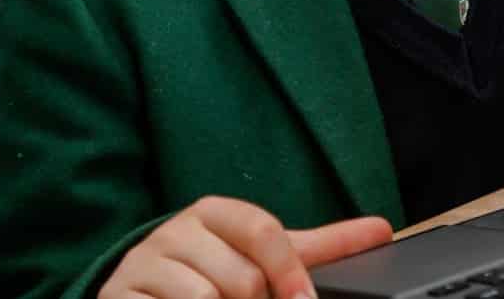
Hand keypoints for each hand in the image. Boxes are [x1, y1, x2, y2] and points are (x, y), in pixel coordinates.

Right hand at [99, 196, 392, 298]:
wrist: (138, 288)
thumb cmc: (209, 269)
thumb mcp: (259, 254)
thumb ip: (316, 247)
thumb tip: (381, 229)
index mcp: (214, 213)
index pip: (263, 230)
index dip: (289, 272)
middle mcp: (176, 231)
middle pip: (239, 276)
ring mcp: (144, 264)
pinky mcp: (121, 296)